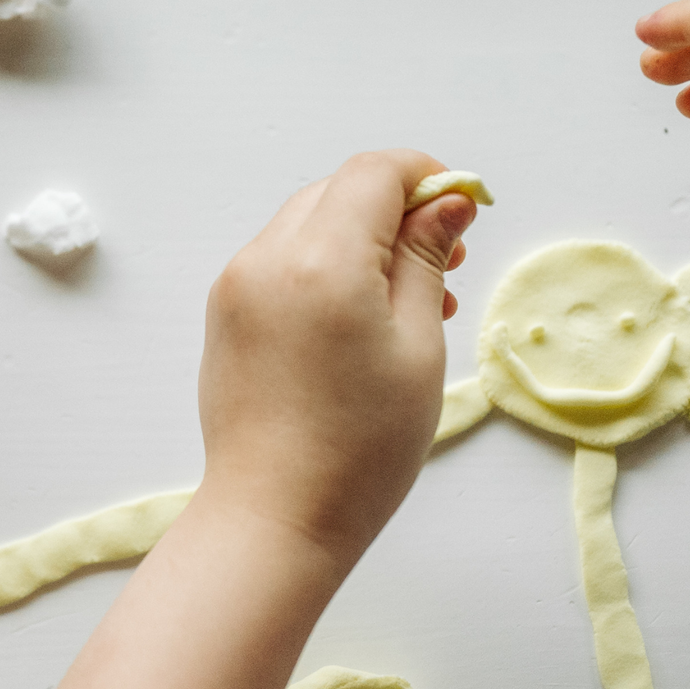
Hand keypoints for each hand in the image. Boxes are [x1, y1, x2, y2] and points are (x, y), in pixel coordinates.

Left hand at [198, 151, 475, 563]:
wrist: (275, 515)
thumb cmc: (360, 446)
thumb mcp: (417, 344)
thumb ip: (425, 258)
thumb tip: (446, 200)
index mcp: (319, 260)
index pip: (373, 173)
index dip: (426, 177)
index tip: (464, 209)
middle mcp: (265, 259)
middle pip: (337, 192)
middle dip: (395, 210)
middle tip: (445, 264)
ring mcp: (236, 286)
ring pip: (308, 224)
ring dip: (361, 240)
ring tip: (413, 301)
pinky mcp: (225, 314)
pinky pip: (281, 262)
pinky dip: (325, 268)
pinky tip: (362, 319)